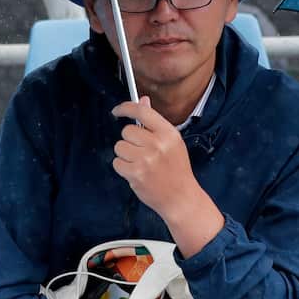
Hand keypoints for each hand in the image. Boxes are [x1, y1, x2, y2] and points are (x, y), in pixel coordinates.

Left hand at [111, 96, 196, 215]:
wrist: (181, 197)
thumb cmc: (177, 169)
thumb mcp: (172, 142)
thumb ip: (155, 122)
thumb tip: (143, 100)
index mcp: (168, 133)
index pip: (142, 111)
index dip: (125, 108)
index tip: (117, 111)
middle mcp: (157, 144)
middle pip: (127, 131)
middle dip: (130, 141)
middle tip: (142, 152)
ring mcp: (146, 159)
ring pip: (119, 147)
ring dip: (125, 155)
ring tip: (140, 163)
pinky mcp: (136, 173)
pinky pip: (117, 163)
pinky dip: (123, 168)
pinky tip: (136, 173)